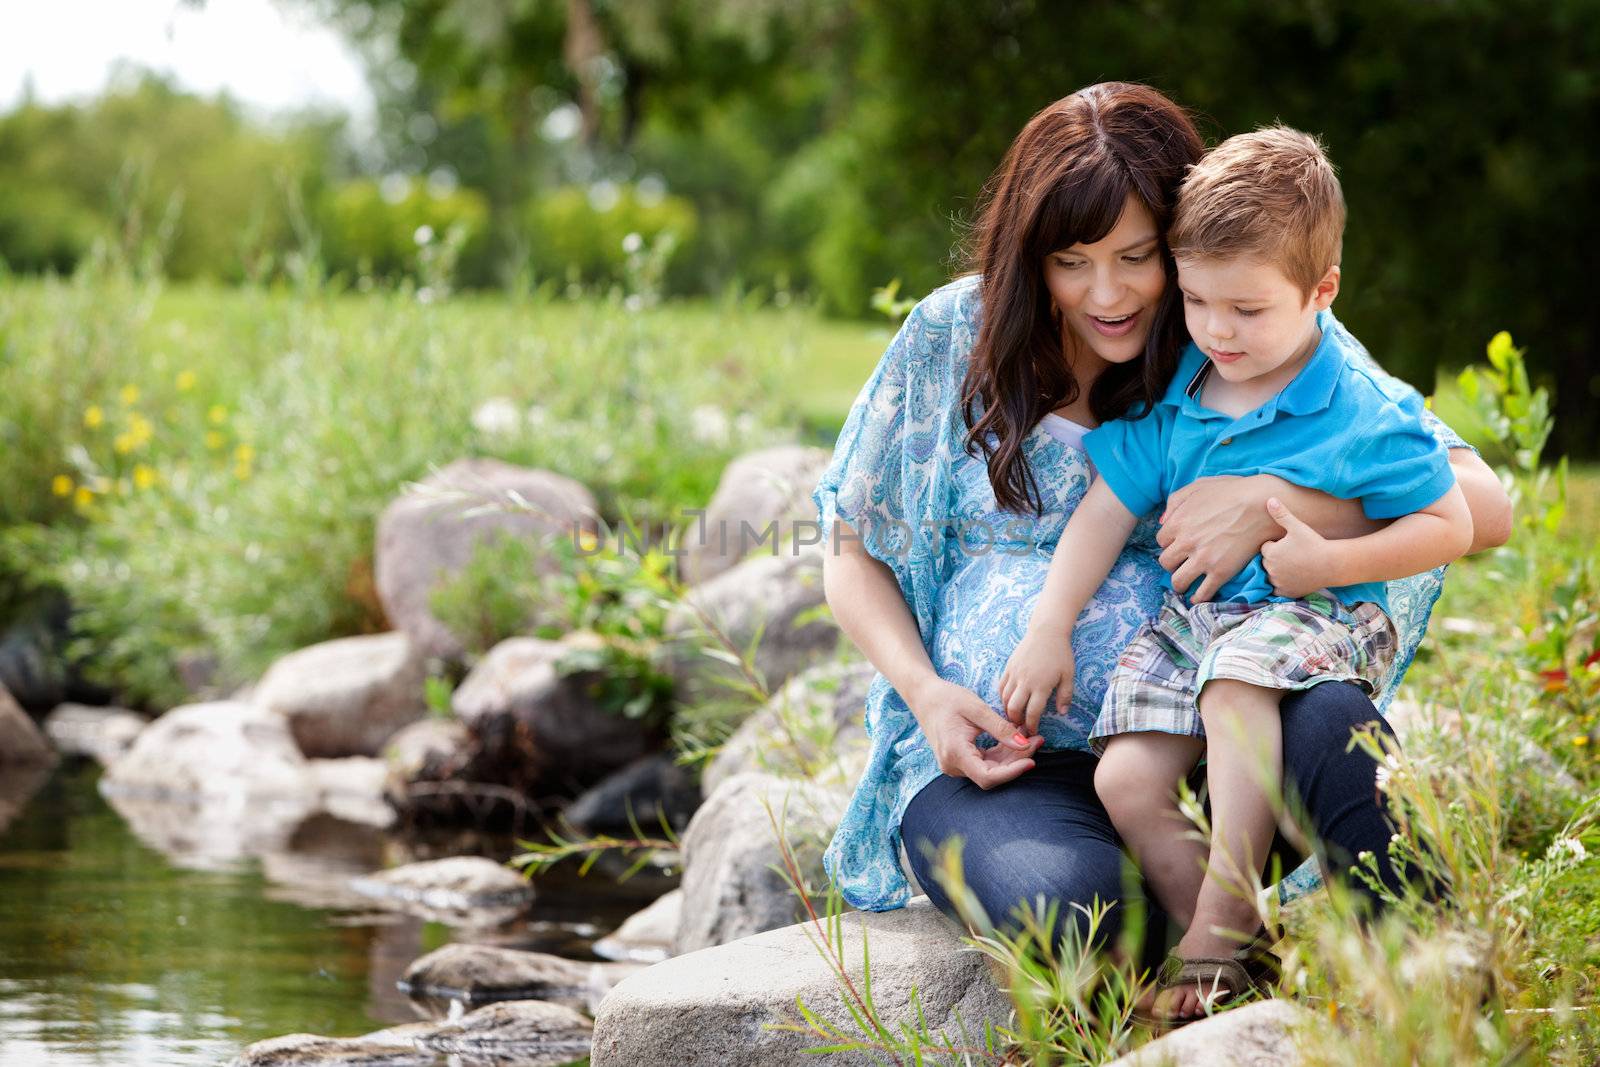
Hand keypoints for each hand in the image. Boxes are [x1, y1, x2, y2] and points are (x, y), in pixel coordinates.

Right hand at [908, 676, 1041, 788]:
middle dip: (1016, 760)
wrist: (924, 696)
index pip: (987, 777)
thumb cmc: (947, 698)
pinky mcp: (959, 760)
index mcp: (955, 753)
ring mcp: (954, 764)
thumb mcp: (977, 709)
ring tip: (1030, 737)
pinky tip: (1014, 739)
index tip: (1031, 760)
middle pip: (991, 774)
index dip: (1012, 773)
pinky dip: (1000, 753)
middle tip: (1037, 739)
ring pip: (989, 769)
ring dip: (1010, 756)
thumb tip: (1024, 744)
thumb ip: (1001, 728)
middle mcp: (953, 765)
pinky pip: (984, 762)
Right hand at [999, 627, 1074, 735]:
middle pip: (1014, 708)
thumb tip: (1062, 713)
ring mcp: (1014, 674)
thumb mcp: (1068, 675)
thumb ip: (1065, 695)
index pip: (1033, 712)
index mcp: (1041, 686)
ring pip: (1005, 698)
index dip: (1032, 725)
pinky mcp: (1008, 667)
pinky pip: (1001, 687)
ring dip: (1008, 710)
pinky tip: (1008, 701)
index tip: (1032, 731)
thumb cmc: (1060, 653)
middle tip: (1020, 726)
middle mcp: (1025, 681)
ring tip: (1014, 716)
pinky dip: (1003, 697)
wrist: (1046, 631)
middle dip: (1016, 721)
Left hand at [1158, 475, 1284, 601]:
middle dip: (1172, 563)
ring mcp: (1203, 559)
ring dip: (1180, 584)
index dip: (1171, 543)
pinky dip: (1197, 598)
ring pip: (1178, 582)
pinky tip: (1198, 597)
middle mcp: (1186, 543)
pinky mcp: (1221, 572)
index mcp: (1178, 522)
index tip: (1180, 545)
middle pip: (1165, 562)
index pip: (1161, 541)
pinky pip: (1202, 594)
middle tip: (1182, 563)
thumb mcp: (1198, 486)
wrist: (1261, 504)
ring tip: (1186, 583)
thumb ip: (1175, 501)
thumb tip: (1162, 522)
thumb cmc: (1232, 491)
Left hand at [1260, 497, 1336, 597]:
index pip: (1266, 548)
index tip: (1290, 544)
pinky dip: (1283, 585)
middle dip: (1277, 558)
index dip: (1277, 545)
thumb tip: (1270, 499)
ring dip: (1279, 571)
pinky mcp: (1286, 592)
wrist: (1332, 564)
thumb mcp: (1297, 527)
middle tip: (1295, 554)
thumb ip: (1281, 514)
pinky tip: (1293, 577)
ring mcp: (1278, 582)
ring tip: (1296, 565)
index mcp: (1270, 553)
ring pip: (1272, 575)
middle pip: (1268, 562)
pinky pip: (1277, 589)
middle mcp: (1271, 569)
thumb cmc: (1314, 543)